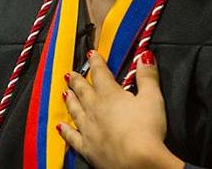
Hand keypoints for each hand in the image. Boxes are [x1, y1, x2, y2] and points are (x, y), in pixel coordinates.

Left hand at [59, 50, 183, 168]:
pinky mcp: (87, 148)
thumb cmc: (146, 130)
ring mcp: (88, 129)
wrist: (137, 161)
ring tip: (65, 92)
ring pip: (75, 110)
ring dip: (70, 100)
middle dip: (77, 80)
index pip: (101, 73)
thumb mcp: (152, 98)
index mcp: (110, 95)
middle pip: (83, 90)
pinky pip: (72, 137)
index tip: (92, 54)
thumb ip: (147, 76)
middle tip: (69, 73)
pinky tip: (59, 126)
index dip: (96, 62)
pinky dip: (65, 130)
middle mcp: (95, 109)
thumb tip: (145, 56)